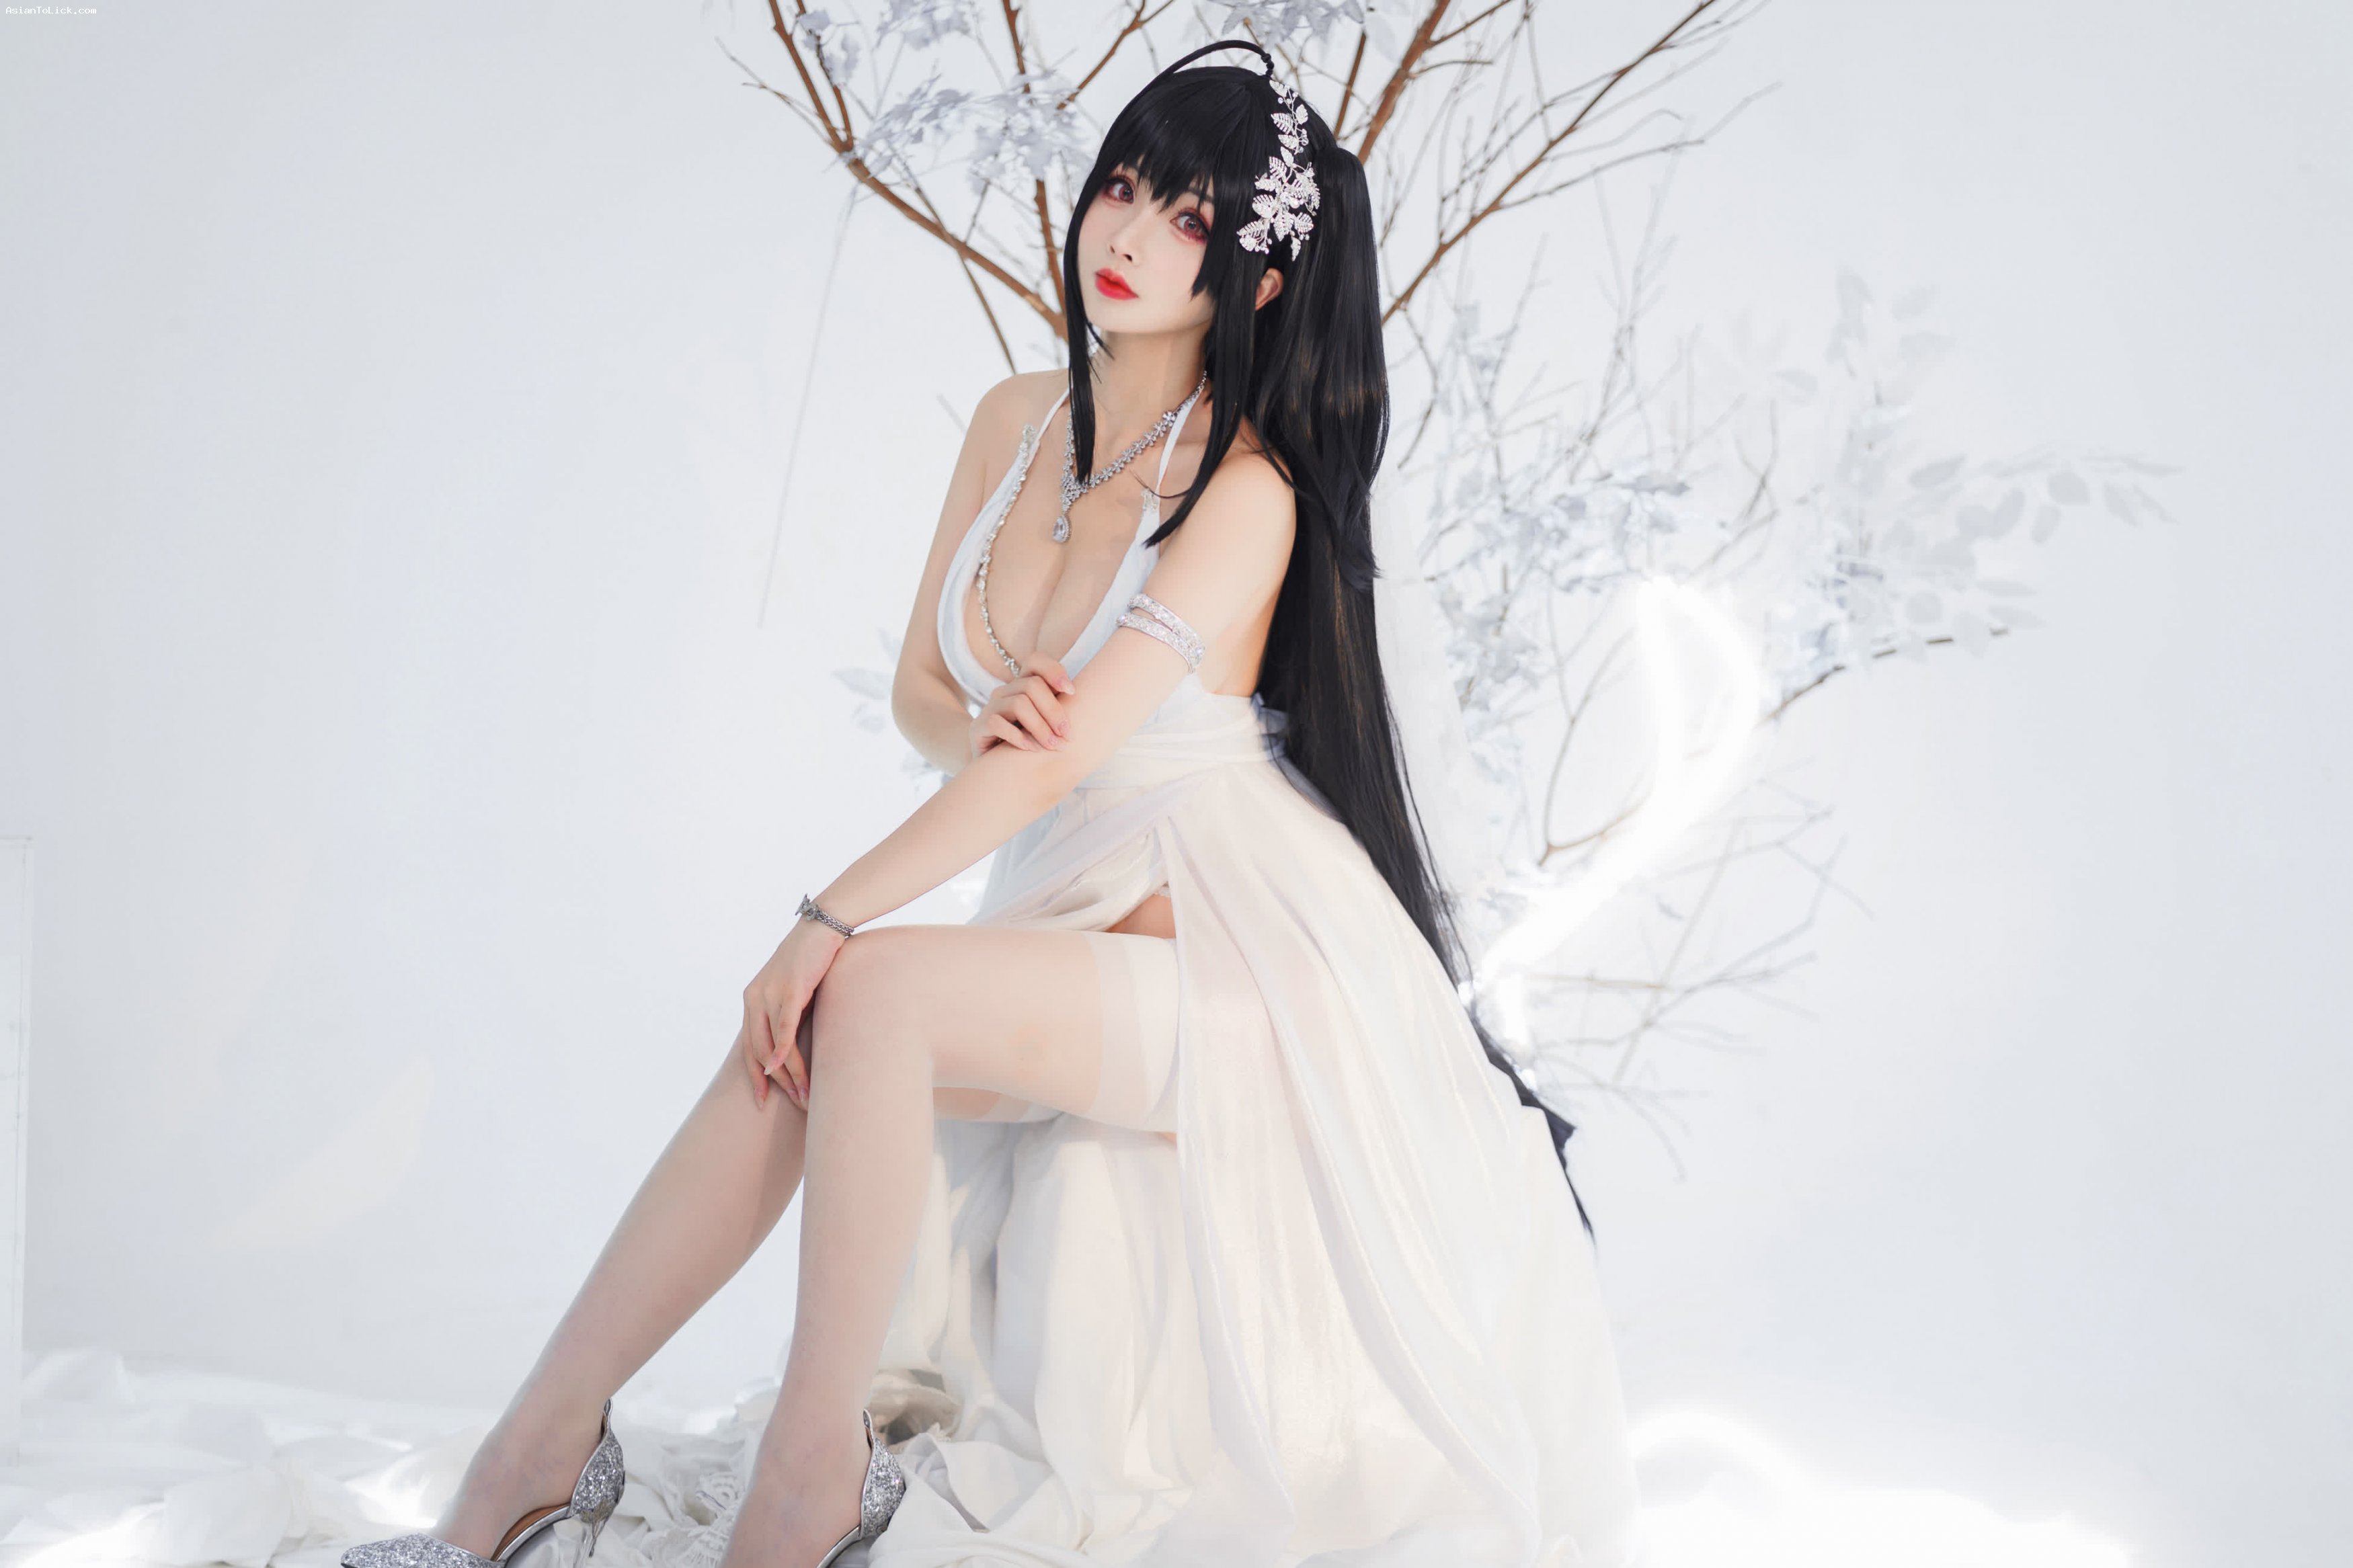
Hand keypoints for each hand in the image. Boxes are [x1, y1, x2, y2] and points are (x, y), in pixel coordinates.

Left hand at [740, 916, 847, 1108]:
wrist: (823, 926)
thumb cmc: (813, 959)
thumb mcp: (794, 990)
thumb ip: (787, 1014)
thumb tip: (792, 1045)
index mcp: (752, 999)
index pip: (748, 1046)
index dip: (754, 1076)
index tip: (761, 1101)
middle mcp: (755, 997)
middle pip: (758, 1050)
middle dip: (775, 1082)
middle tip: (794, 1103)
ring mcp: (771, 992)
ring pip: (773, 1043)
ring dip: (788, 1073)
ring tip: (804, 1094)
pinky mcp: (791, 987)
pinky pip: (784, 1024)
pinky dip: (783, 1048)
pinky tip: (784, 1067)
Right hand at [967, 653, 1075, 760]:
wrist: (995, 768)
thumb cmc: (1029, 743)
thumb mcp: (1046, 723)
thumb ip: (1060, 708)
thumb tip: (1088, 698)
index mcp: (1022, 685)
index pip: (1035, 660)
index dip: (1054, 670)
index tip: (1072, 692)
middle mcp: (1005, 691)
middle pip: (1032, 686)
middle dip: (1054, 711)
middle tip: (1067, 735)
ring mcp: (990, 708)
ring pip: (1018, 704)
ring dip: (1040, 727)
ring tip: (1053, 746)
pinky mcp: (978, 727)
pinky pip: (998, 723)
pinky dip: (1018, 737)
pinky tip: (1031, 750)